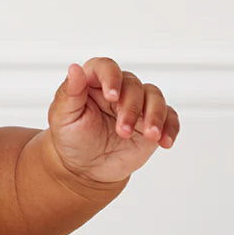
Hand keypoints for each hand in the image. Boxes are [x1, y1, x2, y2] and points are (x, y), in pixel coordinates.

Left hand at [47, 58, 178, 183]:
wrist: (85, 167)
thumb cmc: (71, 138)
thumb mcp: (63, 118)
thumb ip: (70, 93)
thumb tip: (74, 68)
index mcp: (94, 82)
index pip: (106, 67)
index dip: (111, 78)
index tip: (111, 96)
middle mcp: (119, 89)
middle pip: (133, 85)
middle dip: (130, 107)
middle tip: (122, 130)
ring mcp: (137, 105)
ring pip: (155, 97)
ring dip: (154, 116)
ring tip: (149, 135)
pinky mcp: (151, 121)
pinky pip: (169, 117)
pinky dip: (170, 128)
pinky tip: (164, 141)